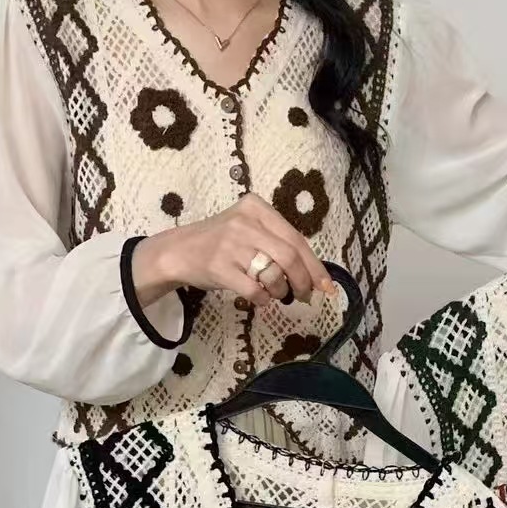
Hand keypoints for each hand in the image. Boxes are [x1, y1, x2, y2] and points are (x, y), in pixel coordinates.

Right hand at [132, 192, 335, 309]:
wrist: (179, 251)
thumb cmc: (222, 243)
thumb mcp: (250, 230)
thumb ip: (279, 244)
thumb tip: (315, 276)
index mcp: (257, 208)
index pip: (296, 238)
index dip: (315, 266)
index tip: (327, 286)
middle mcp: (245, 222)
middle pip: (289, 256)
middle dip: (303, 282)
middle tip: (305, 296)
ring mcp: (231, 244)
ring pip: (274, 274)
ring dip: (280, 291)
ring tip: (275, 294)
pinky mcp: (219, 267)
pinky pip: (254, 290)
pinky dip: (263, 299)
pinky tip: (259, 298)